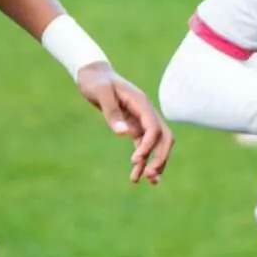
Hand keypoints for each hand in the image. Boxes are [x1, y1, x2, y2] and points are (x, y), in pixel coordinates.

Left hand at [76, 64, 172, 184]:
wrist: (92, 74)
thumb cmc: (95, 81)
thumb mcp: (100, 93)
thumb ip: (111, 112)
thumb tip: (123, 133)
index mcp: (141, 103)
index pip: (154, 128)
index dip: (149, 146)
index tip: (135, 160)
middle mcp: (145, 112)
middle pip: (164, 138)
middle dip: (161, 157)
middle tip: (150, 176)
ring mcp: (141, 120)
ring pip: (156, 144)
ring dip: (153, 162)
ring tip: (146, 181)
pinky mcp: (133, 126)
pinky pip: (143, 145)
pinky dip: (143, 160)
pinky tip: (136, 175)